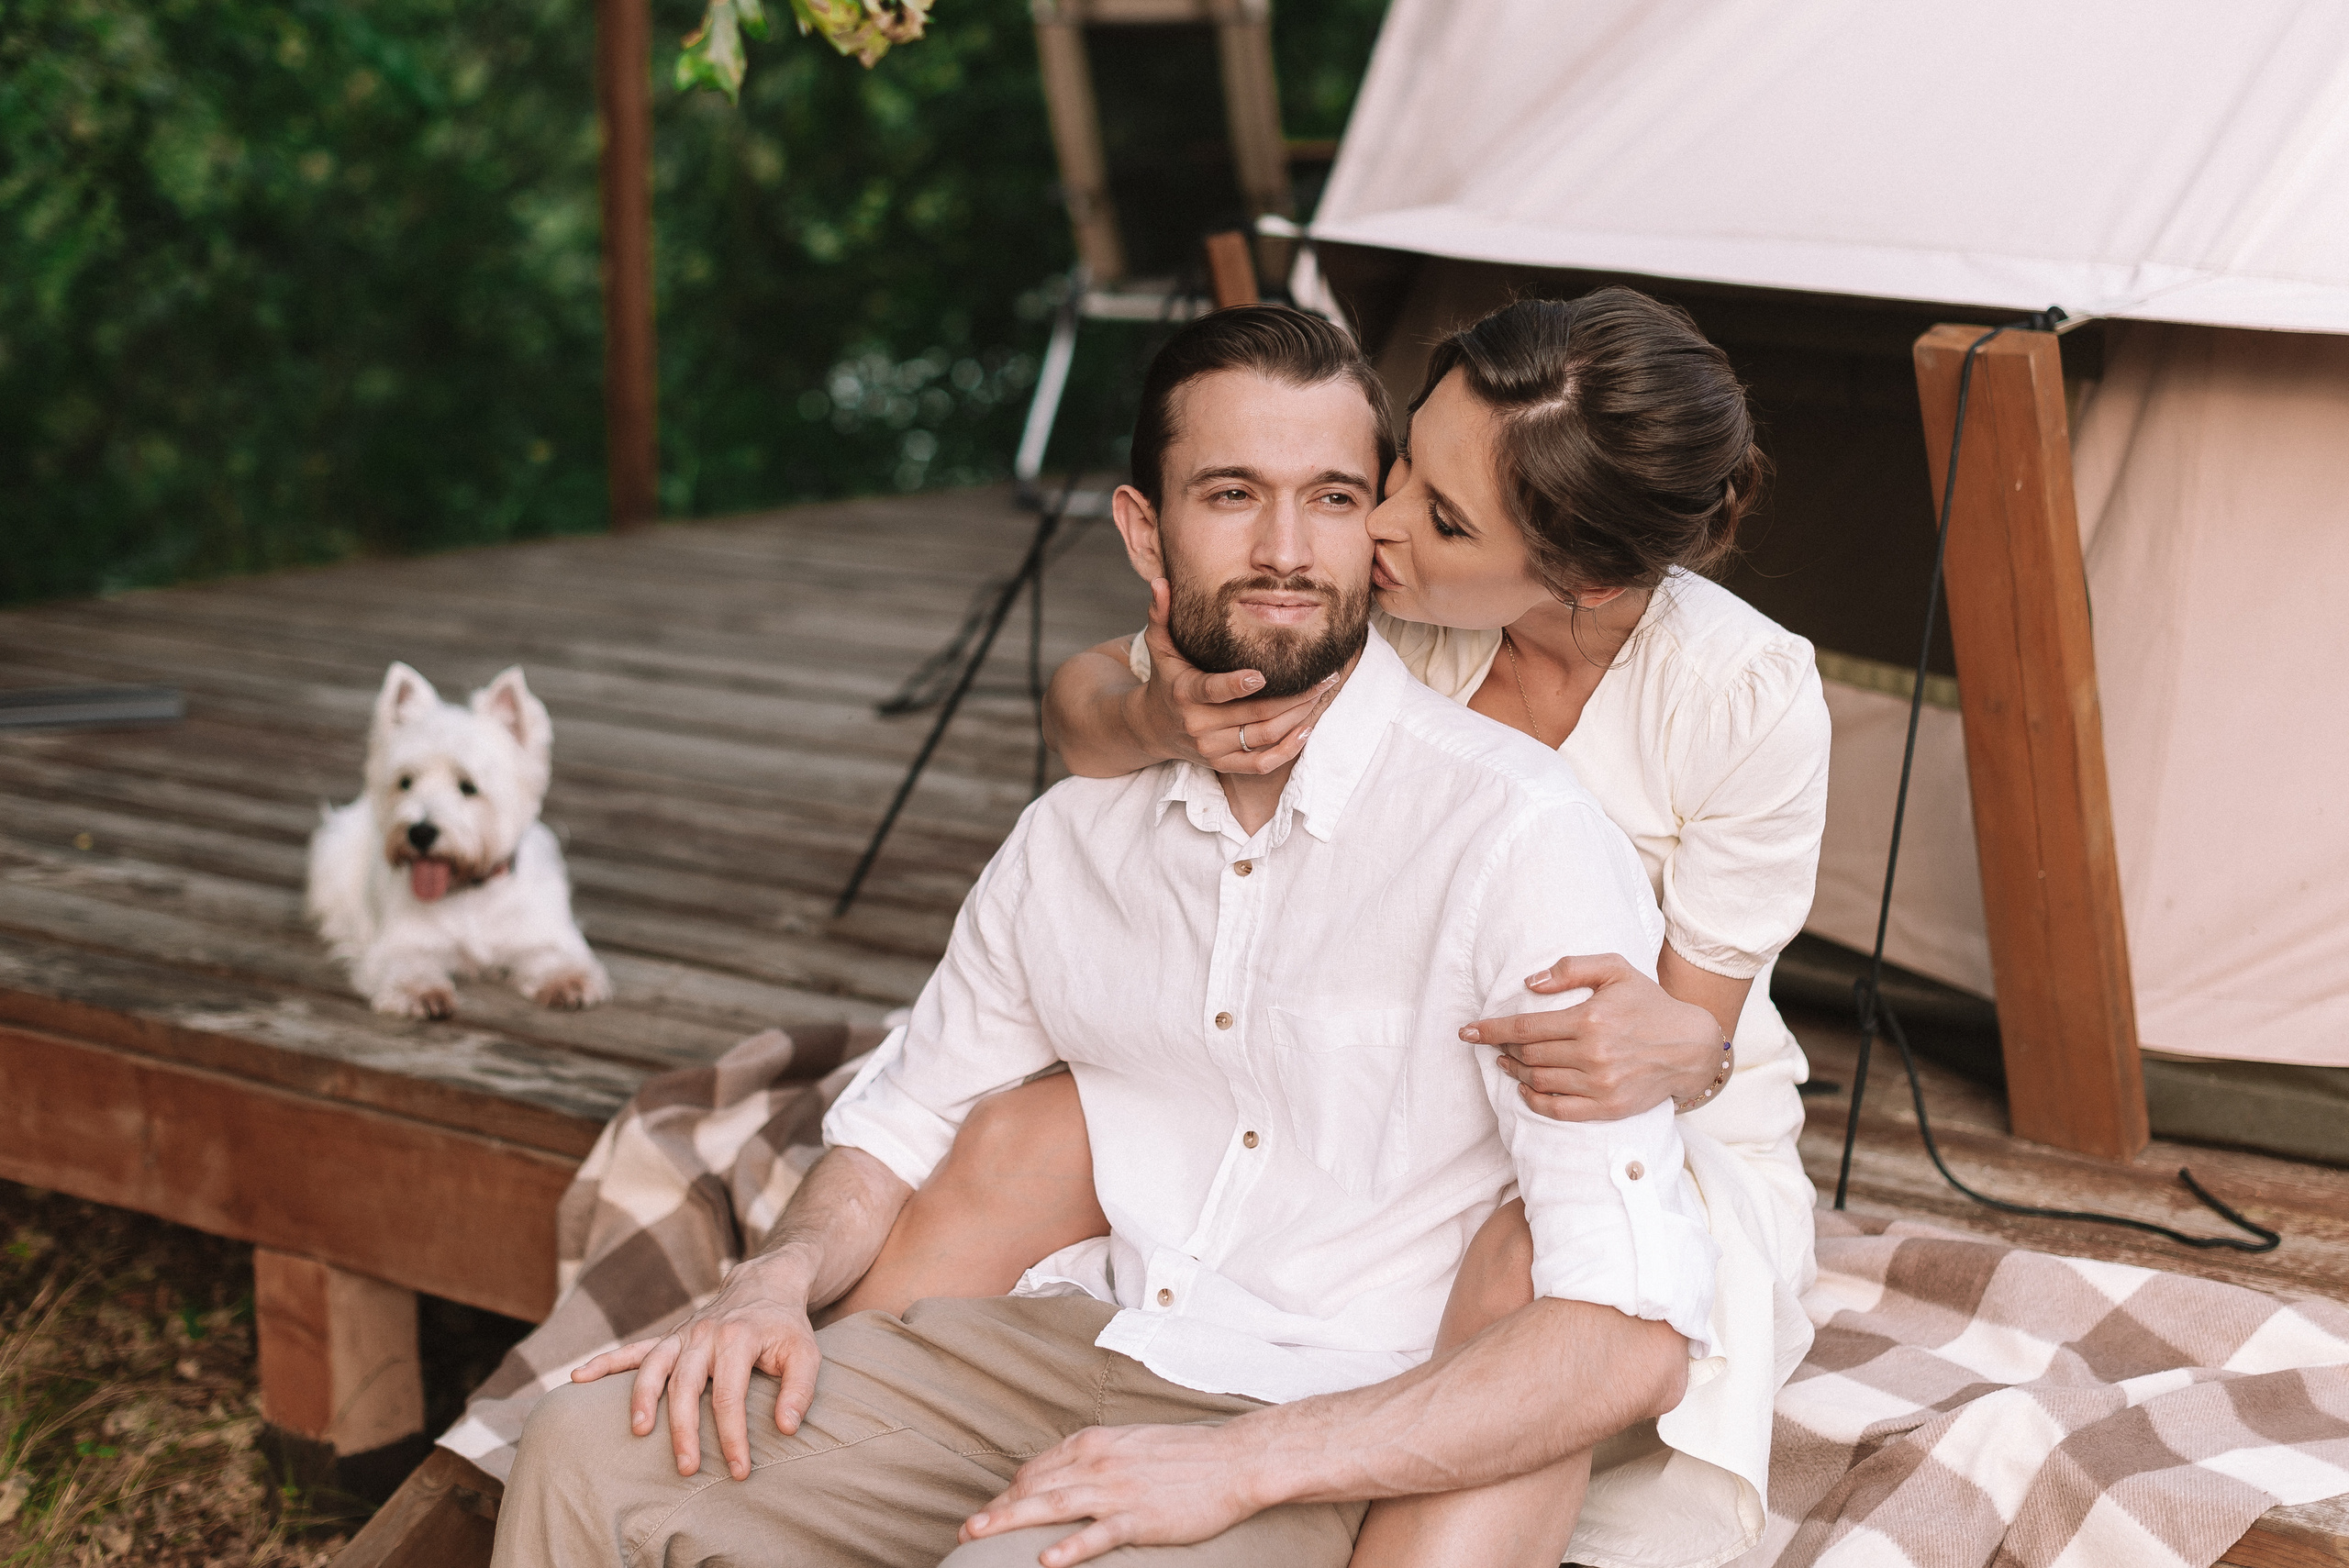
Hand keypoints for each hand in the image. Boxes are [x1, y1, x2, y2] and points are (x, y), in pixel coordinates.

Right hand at [569, 1251, 821, 1479]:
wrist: (765, 1285)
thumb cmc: (786, 1328)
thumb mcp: (806, 1353)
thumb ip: (800, 1390)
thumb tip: (784, 1428)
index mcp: (739, 1338)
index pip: (731, 1394)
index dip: (734, 1435)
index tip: (740, 1469)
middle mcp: (705, 1334)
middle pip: (687, 1385)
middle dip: (684, 1429)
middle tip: (686, 1468)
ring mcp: (683, 1335)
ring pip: (654, 1367)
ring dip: (642, 1399)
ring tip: (638, 1433)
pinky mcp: (670, 1338)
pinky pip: (632, 1349)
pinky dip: (604, 1362)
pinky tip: (577, 1378)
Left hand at [958, 1422, 1260, 1565]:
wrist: (1234, 1459)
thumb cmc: (1186, 1454)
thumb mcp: (1130, 1444)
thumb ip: (1096, 1458)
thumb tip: (1067, 1475)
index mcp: (1094, 1443)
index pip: (1037, 1468)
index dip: (1010, 1492)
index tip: (993, 1512)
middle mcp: (1098, 1462)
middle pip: (1034, 1485)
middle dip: (996, 1509)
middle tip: (965, 1531)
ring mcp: (1118, 1489)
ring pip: (1052, 1505)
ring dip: (1011, 1520)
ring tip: (979, 1536)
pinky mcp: (1141, 1517)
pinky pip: (1098, 1534)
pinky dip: (1071, 1546)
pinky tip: (1047, 1560)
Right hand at [1127, 579, 1336, 775]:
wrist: (1154, 727)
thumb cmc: (1166, 678)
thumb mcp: (1160, 646)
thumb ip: (1161, 614)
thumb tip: (1160, 581)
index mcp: (1186, 693)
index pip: (1213, 691)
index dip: (1237, 685)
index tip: (1263, 675)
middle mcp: (1199, 725)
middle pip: (1254, 714)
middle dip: (1294, 695)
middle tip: (1325, 675)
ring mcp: (1213, 749)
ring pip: (1264, 736)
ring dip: (1299, 717)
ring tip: (1323, 692)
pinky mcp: (1224, 764)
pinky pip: (1262, 764)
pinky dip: (1288, 750)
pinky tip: (1308, 728)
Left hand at [1460, 953, 1722, 1120]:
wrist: (1690, 1046)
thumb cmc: (1648, 1003)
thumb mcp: (1615, 969)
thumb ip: (1571, 969)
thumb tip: (1530, 983)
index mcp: (1589, 1019)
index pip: (1524, 1028)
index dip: (1490, 1030)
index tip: (1467, 1031)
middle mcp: (1592, 1054)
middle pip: (1528, 1056)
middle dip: (1503, 1049)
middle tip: (1494, 1044)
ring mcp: (1599, 1085)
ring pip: (1539, 1081)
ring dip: (1515, 1073)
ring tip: (1507, 1063)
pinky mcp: (1607, 1108)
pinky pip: (1557, 1110)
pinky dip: (1534, 1100)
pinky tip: (1526, 1089)